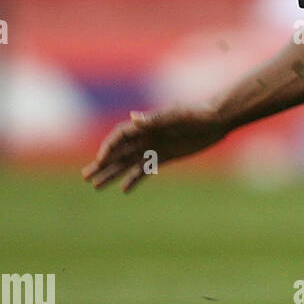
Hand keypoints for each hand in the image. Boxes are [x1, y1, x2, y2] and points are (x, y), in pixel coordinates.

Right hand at [82, 106, 228, 192]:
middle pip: (119, 152)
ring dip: (112, 173)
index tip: (100, 160)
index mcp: (147, 125)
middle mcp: (147, 136)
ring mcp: (155, 147)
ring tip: (95, 185)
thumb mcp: (178, 115)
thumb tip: (133, 118)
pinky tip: (124, 189)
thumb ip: (156, 118)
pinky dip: (134, 179)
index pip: (120, 136)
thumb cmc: (198, 113)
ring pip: (127, 163)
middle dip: (102, 164)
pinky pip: (145, 169)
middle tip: (86, 176)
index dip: (109, 147)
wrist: (217, 119)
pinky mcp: (165, 156)